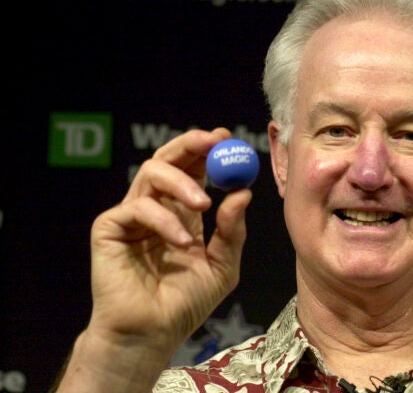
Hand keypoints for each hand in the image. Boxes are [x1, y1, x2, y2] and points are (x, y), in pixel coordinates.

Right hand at [55, 128, 251, 391]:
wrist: (152, 334)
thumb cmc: (186, 303)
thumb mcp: (222, 265)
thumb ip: (232, 230)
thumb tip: (243, 193)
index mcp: (182, 213)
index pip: (192, 169)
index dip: (207, 150)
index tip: (228, 138)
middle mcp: (156, 208)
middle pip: (167, 160)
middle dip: (191, 145)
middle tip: (215, 142)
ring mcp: (131, 216)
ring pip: (151, 173)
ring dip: (183, 183)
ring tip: (204, 205)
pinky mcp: (110, 228)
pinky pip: (138, 207)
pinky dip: (165, 220)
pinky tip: (182, 244)